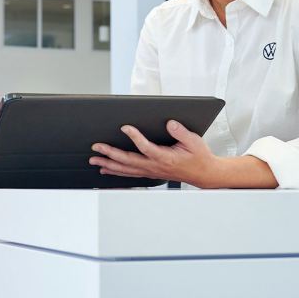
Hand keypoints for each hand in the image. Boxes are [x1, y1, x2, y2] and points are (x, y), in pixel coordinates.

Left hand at [89, 120, 218, 187]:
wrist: (204, 174)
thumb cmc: (199, 157)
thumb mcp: (194, 141)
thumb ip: (181, 132)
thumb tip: (169, 123)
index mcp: (165, 158)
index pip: (146, 147)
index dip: (135, 137)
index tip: (125, 127)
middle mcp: (155, 166)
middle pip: (128, 160)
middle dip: (111, 153)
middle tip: (97, 147)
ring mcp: (151, 171)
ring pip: (126, 169)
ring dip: (109, 164)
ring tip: (94, 159)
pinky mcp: (150, 172)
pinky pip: (129, 173)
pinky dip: (116, 171)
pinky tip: (106, 169)